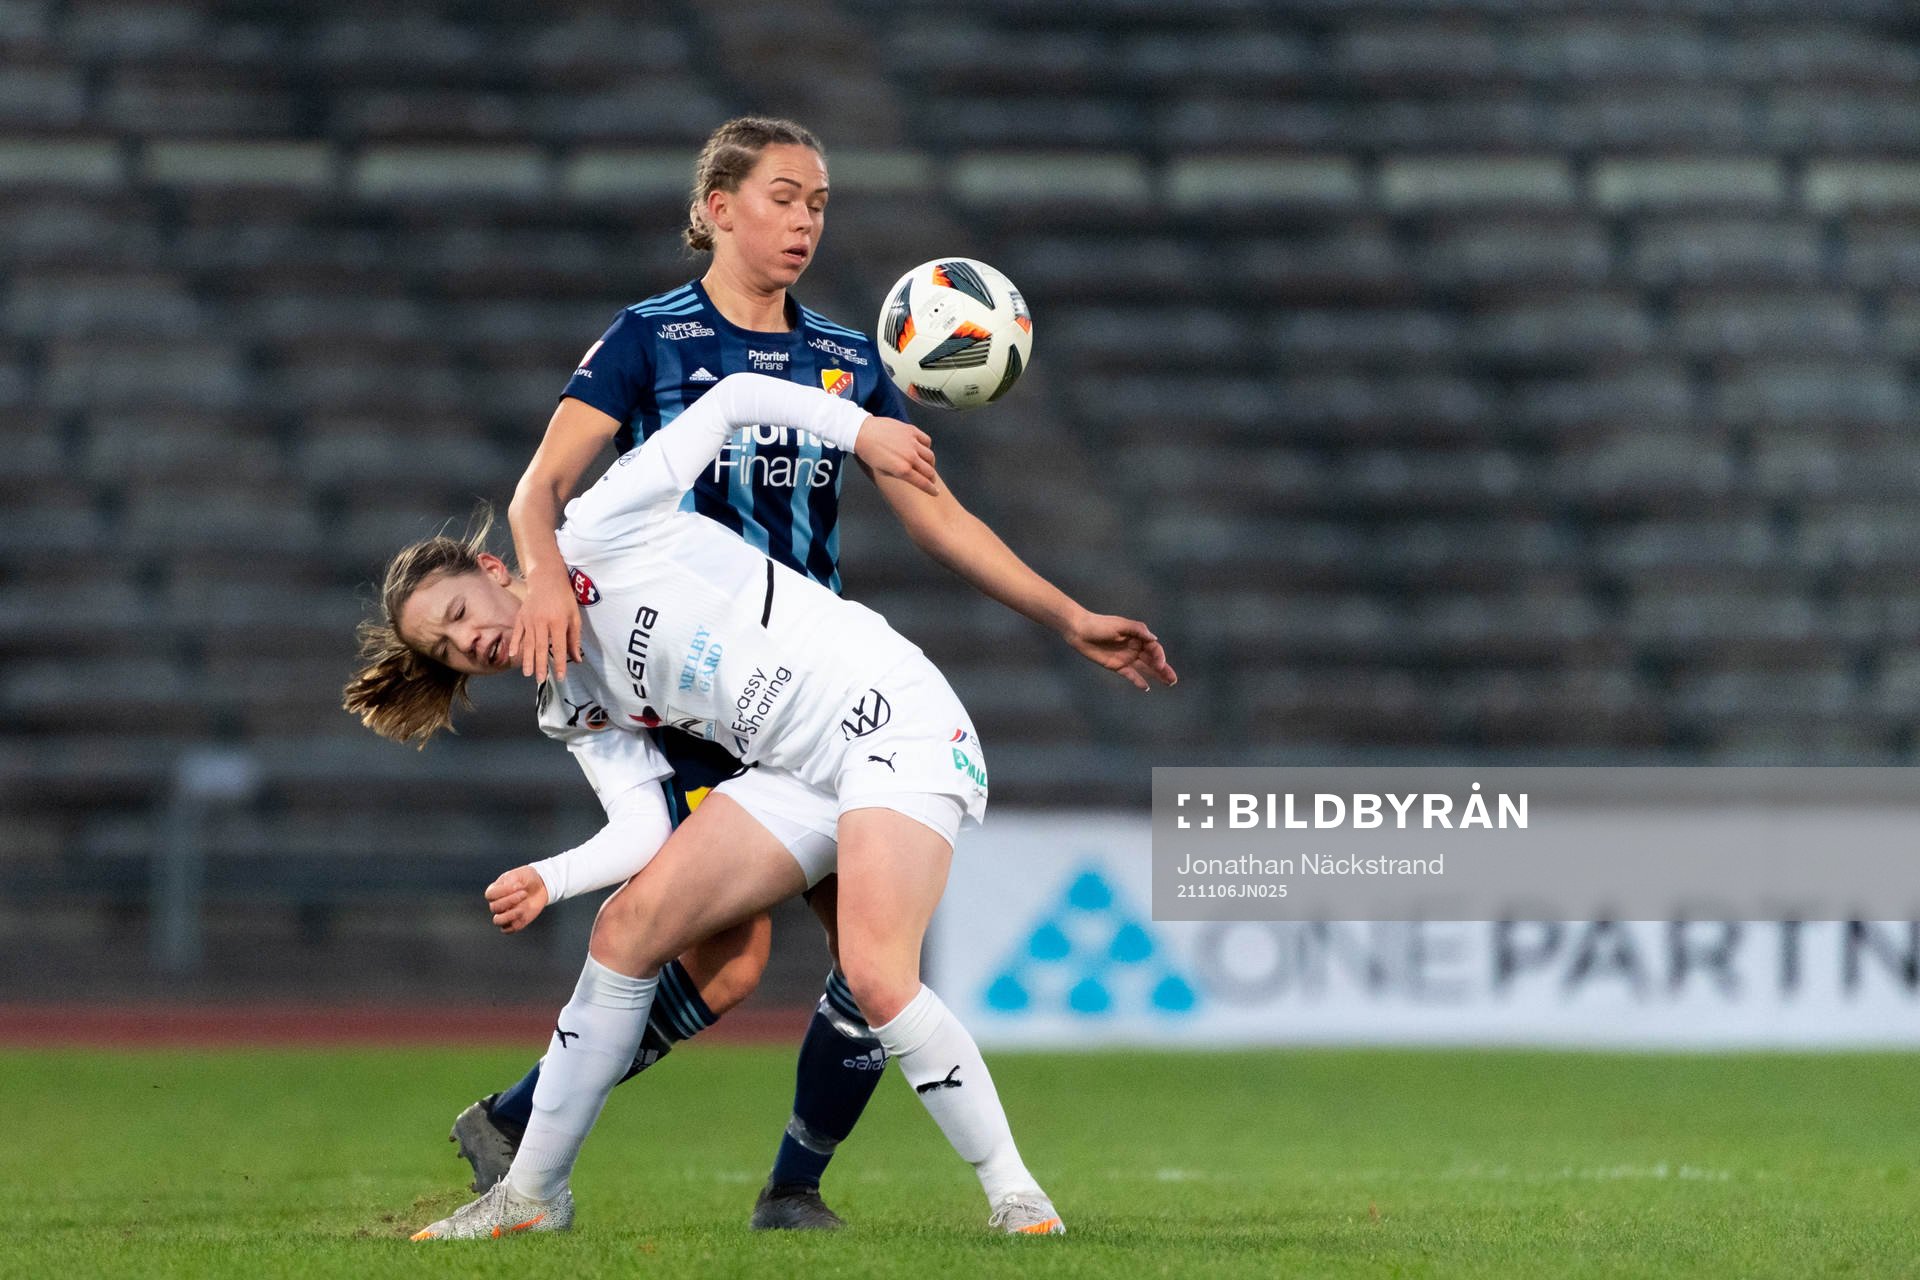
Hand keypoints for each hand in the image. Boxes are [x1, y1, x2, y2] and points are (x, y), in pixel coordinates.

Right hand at [486, 865, 549, 933]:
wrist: (541, 886)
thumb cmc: (527, 878)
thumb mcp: (520, 874)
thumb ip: (513, 881)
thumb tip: (513, 889)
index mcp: (494, 891)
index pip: (490, 895)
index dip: (503, 891)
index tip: (518, 885)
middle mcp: (497, 903)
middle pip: (494, 907)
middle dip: (510, 901)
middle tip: (524, 893)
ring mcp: (505, 914)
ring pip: (497, 921)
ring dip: (510, 915)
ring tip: (522, 909)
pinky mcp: (514, 923)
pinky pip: (508, 930)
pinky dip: (515, 924)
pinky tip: (524, 914)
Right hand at [509, 566, 582, 681]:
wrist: (547, 579)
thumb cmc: (564, 599)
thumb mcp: (575, 616)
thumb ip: (574, 638)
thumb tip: (577, 659)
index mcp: (558, 622)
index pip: (559, 647)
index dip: (560, 663)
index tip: (560, 677)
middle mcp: (542, 622)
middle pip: (541, 648)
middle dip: (541, 666)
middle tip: (541, 680)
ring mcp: (530, 619)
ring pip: (528, 643)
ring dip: (528, 660)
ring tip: (528, 674)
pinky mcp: (521, 616)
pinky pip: (517, 633)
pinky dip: (515, 644)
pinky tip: (513, 655)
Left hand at [854, 416, 937, 494]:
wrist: (863, 432)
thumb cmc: (870, 453)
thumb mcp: (882, 471)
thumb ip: (899, 475)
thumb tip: (910, 477)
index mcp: (902, 470)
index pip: (923, 483)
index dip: (931, 489)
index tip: (935, 492)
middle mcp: (910, 457)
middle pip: (930, 471)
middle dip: (932, 478)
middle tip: (931, 479)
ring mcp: (912, 443)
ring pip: (930, 456)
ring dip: (930, 463)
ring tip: (927, 464)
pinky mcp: (912, 431)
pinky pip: (927, 441)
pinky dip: (927, 447)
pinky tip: (922, 449)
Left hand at [1065, 611, 1177, 691]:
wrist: (1080, 631)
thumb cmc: (1100, 624)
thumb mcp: (1120, 625)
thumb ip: (1138, 630)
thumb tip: (1154, 638)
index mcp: (1138, 636)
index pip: (1154, 648)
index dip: (1159, 656)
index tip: (1160, 664)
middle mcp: (1135, 647)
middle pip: (1153, 660)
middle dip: (1164, 669)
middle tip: (1174, 680)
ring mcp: (1126, 657)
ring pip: (1145, 668)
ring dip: (1156, 675)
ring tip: (1168, 683)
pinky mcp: (1117, 665)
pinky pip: (1130, 674)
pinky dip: (1138, 680)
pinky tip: (1146, 687)